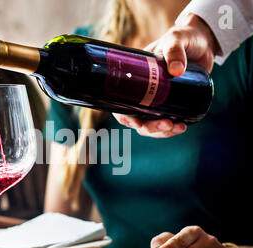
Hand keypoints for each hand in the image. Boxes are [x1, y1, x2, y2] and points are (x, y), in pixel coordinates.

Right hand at [113, 13, 218, 137]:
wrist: (203, 41)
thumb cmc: (184, 37)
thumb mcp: (176, 39)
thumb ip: (174, 50)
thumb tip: (176, 71)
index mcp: (135, 78)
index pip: (121, 103)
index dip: (125, 117)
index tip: (137, 123)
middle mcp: (143, 92)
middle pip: (138, 119)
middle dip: (150, 128)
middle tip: (167, 125)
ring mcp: (158, 100)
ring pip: (151, 124)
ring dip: (161, 132)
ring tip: (179, 127)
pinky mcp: (173, 104)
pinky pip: (167, 122)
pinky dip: (173, 129)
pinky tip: (183, 126)